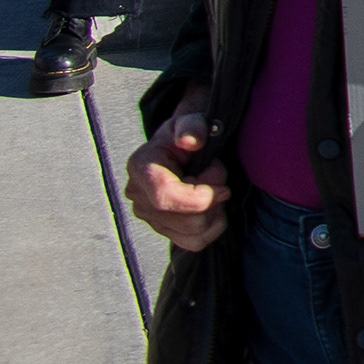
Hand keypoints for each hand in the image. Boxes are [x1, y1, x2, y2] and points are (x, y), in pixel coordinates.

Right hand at [124, 107, 236, 251]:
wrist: (183, 148)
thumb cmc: (189, 133)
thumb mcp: (192, 121)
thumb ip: (193, 126)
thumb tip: (191, 140)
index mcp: (141, 168)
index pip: (166, 197)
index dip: (200, 198)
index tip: (224, 188)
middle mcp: (139, 196)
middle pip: (186, 220)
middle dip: (212, 200)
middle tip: (215, 177)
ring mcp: (148, 216)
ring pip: (193, 233)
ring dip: (214, 211)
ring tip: (212, 188)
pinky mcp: (162, 229)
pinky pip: (194, 242)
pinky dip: (212, 227)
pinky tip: (213, 206)